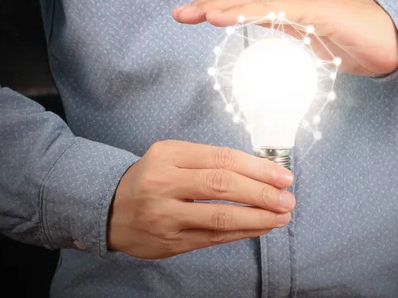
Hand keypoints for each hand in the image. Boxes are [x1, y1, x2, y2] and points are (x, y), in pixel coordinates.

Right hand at [107, 140, 294, 258]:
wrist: (110, 209)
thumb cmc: (152, 178)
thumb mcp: (172, 157)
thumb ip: (210, 160)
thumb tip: (261, 169)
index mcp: (167, 155)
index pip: (221, 158)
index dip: (257, 167)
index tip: (283, 176)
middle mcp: (163, 183)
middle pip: (222, 186)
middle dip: (261, 193)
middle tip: (288, 198)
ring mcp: (164, 215)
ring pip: (219, 217)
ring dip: (257, 217)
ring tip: (281, 216)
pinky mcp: (168, 242)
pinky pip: (212, 238)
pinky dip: (242, 233)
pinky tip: (261, 227)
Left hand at [173, 0, 397, 76]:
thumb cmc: (356, 41)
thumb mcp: (310, 33)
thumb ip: (285, 25)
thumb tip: (258, 26)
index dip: (221, 0)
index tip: (194, 13)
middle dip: (211, 1)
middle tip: (181, 14)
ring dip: (221, 5)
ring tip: (194, 15)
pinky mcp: (322, 5)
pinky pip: (277, 8)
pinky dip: (246, 12)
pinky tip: (223, 18)